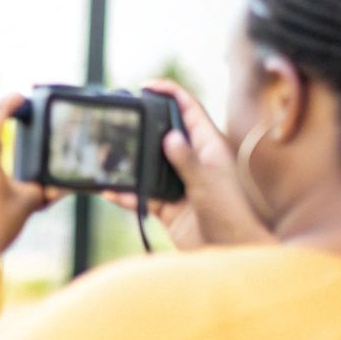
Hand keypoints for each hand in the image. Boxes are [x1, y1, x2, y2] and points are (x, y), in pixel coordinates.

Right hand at [102, 80, 273, 249]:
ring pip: (150, 165)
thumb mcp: (208, 186)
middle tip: (119, 119)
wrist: (233, 253)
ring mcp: (181, 183)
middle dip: (143, 125)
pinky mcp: (170, 206)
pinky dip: (127, 193)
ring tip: (107, 156)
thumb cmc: (232, 218)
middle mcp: (194, 161)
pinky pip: (143, 194)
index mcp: (210, 147)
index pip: (189, 109)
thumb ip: (187, 161)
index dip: (170, 93)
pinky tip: (110, 191)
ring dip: (130, 162)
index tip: (147, 86)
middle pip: (164, 133)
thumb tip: (169, 135)